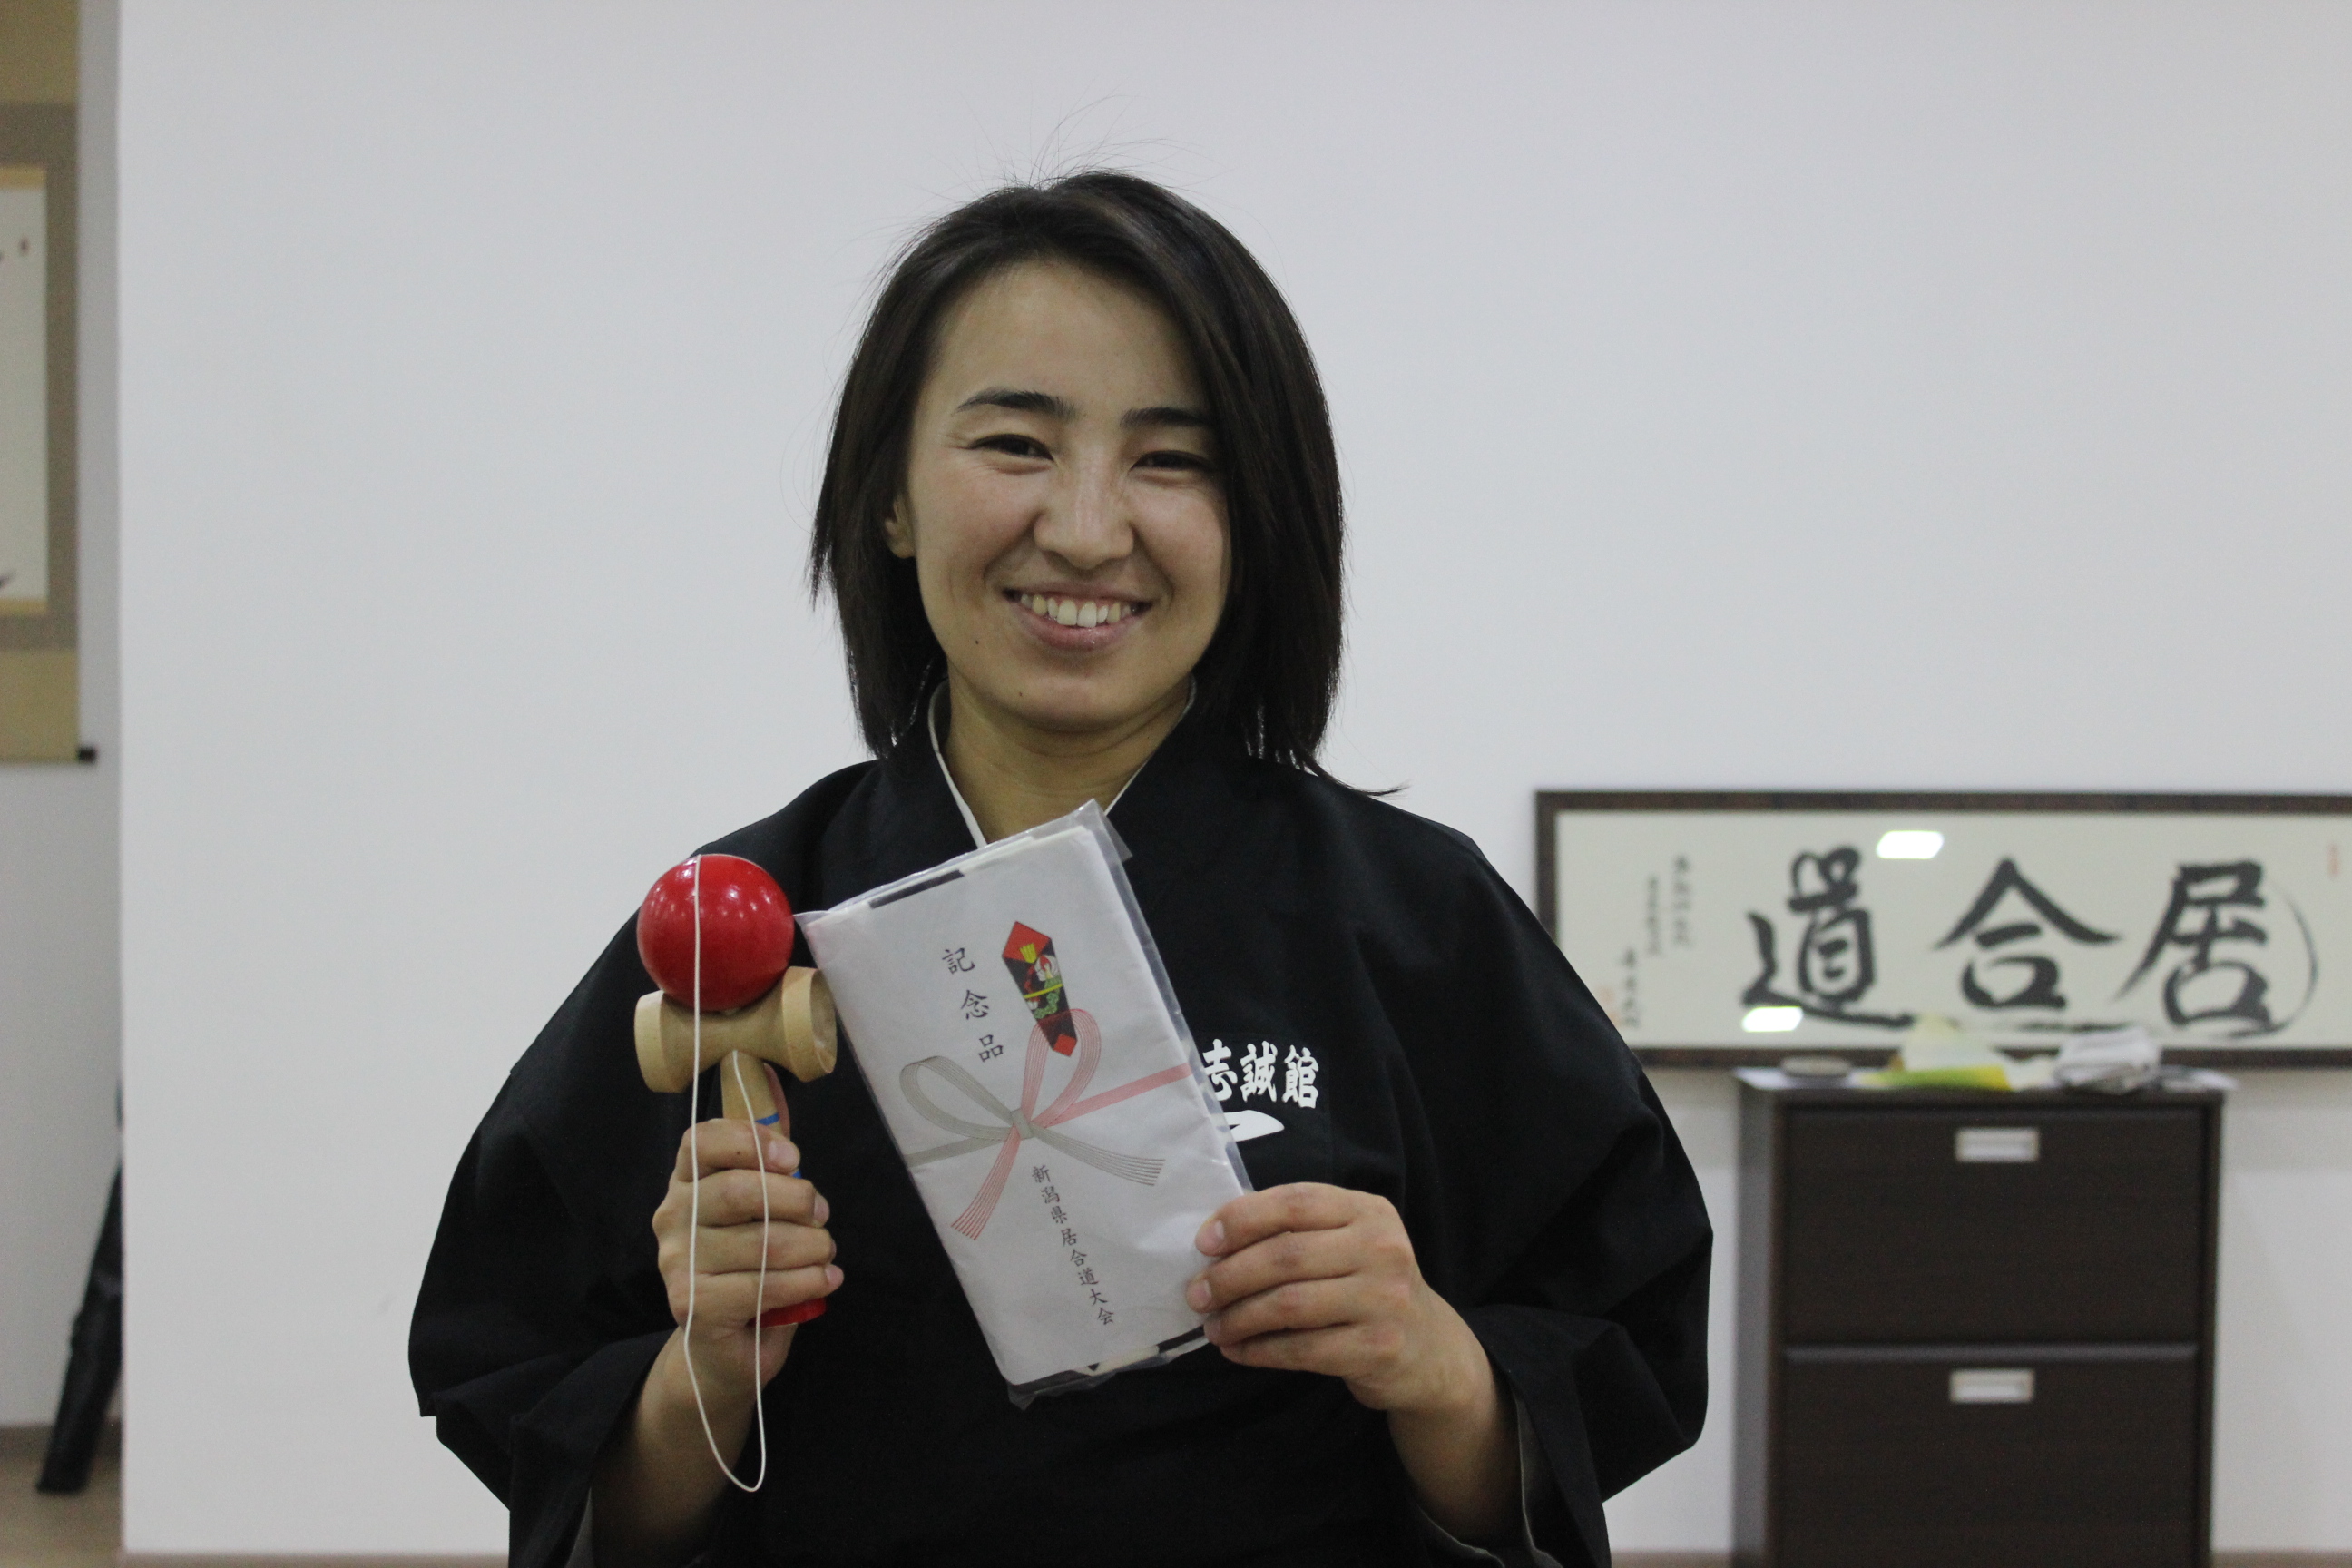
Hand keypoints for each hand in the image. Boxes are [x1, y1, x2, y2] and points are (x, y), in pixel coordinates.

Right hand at [649, 1111, 840, 1394]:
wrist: (722, 1349)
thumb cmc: (749, 1270)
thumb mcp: (760, 1215)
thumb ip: (769, 1177)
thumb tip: (790, 1142)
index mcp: (686, 1184)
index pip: (701, 1142)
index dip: (751, 1141)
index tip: (792, 1159)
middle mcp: (673, 1218)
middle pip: (738, 1191)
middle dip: (797, 1199)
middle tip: (822, 1215)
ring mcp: (678, 1263)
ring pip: (762, 1242)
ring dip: (812, 1247)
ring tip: (825, 1255)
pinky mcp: (694, 1305)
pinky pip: (765, 1285)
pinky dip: (808, 1281)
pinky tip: (824, 1280)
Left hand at [1185, 1183, 1483, 1414]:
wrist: (1429, 1351)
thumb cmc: (1368, 1288)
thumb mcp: (1348, 1244)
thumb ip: (1298, 1232)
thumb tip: (1215, 1242)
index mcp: (1368, 1210)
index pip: (1294, 1202)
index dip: (1242, 1219)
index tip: (1204, 1243)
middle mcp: (1382, 1248)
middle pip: (1286, 1255)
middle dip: (1229, 1276)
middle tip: (1197, 1294)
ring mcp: (1384, 1299)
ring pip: (1288, 1304)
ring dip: (1239, 1317)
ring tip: (1213, 1327)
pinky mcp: (1378, 1348)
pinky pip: (1301, 1349)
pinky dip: (1259, 1351)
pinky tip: (1238, 1351)